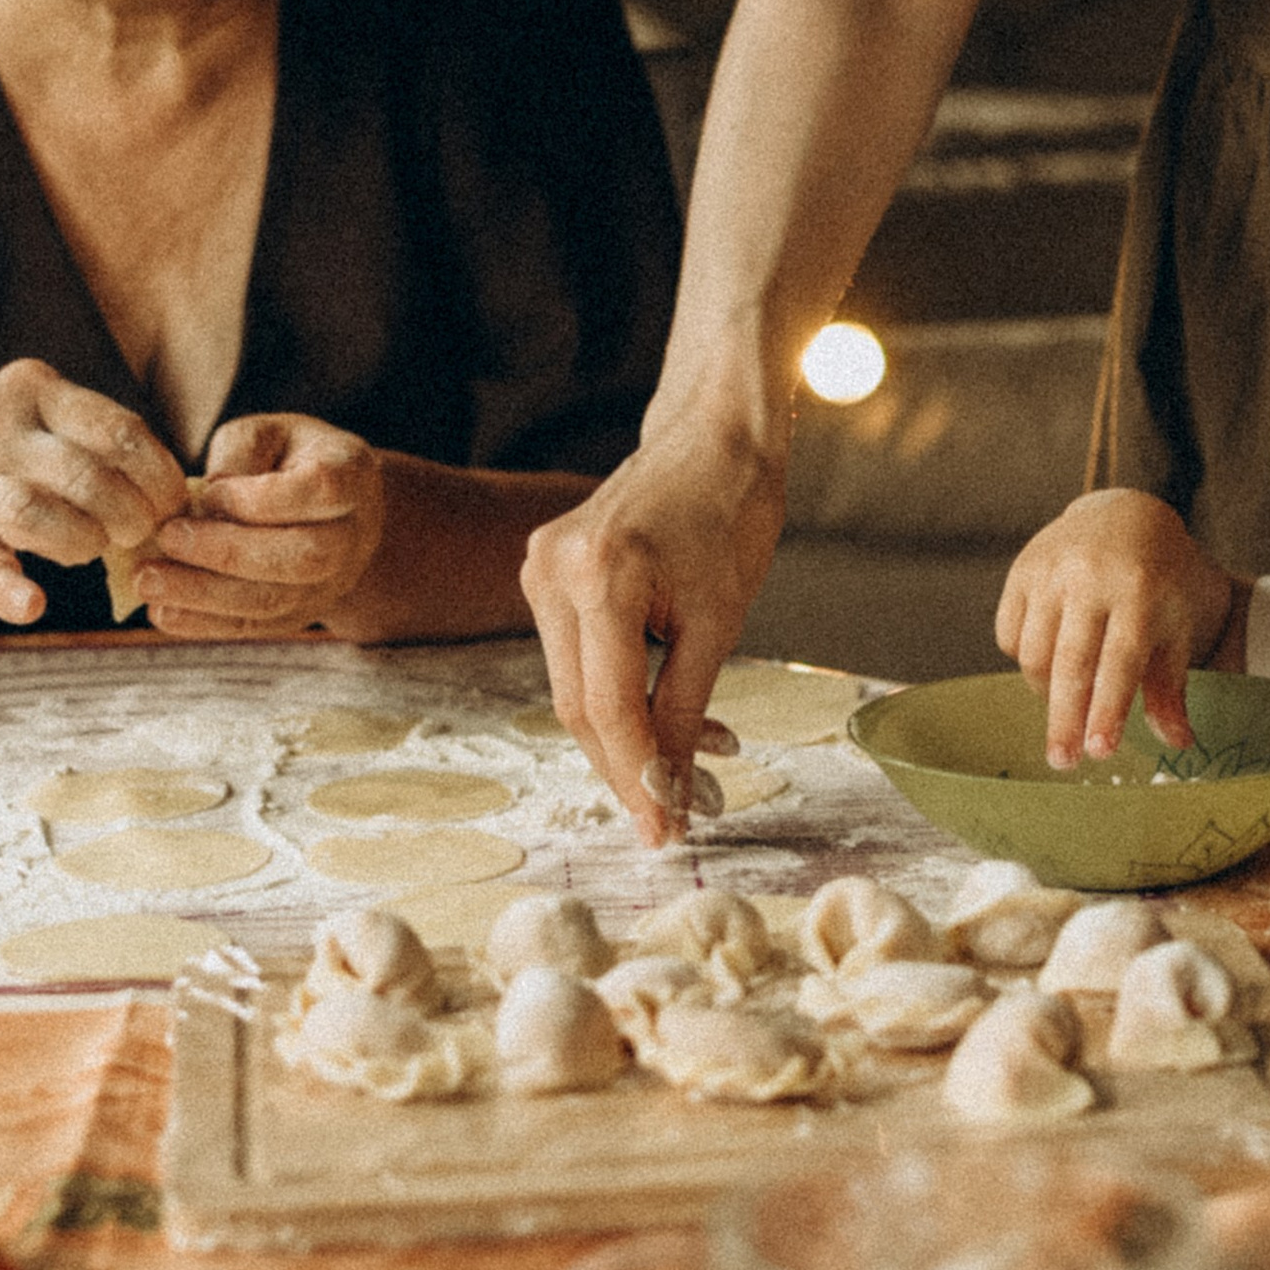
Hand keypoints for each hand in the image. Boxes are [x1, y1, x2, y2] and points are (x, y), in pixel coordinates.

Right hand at [0, 360, 186, 626]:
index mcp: (38, 390)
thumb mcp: (42, 424)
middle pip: (91, 476)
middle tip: (133, 536)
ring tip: (85, 551)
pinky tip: (31, 604)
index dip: (160, 478)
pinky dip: (8, 588)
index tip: (171, 508)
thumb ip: (100, 448)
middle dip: (130, 517)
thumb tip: (178, 501)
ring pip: (42, 512)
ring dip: (82, 543)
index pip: (122, 432)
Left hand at [137, 414, 387, 638]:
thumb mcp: (269, 434)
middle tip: (166, 537)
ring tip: (149, 580)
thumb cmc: (291, 460)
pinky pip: (256, 626)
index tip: (208, 489)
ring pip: (274, 600)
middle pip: (301, 557)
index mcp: (351, 477)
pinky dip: (206, 624)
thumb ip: (238, 452)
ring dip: (206, 595)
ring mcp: (331, 583)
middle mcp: (352, 536)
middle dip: (227, 551)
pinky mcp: (301, 614)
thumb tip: (205, 499)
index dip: (259, 496)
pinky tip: (162, 612)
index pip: (319, 490)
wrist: (331, 511)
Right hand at [522, 410, 787, 843]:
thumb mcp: (719, 623)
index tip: (665, 831)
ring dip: (622, 735)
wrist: (713, 438)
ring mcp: (539, 567)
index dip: (637, 778)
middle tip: (673, 814)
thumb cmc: (731, 515)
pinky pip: (573, 655)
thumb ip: (686, 709)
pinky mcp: (543, 569)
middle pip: (578, 707)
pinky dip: (612, 693)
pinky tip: (659, 716)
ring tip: (684, 766)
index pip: (608, 708)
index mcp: (600, 577)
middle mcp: (553, 571)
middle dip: (626, 767)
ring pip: (571, 688)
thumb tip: (671, 788)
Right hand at [996, 489, 1241, 768]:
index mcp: (1140, 590)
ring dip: (1047, 691)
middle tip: (1062, 763)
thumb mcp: (1176, 627)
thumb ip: (1171, 688)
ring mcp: (1050, 570)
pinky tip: (1050, 659)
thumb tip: (1178, 744)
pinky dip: (1026, 658)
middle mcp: (1091, 576)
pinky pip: (1010, 634)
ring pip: (1034, 654)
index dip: (1107, 710)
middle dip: (1064, 720)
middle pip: (1070, 663)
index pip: (1119, 662)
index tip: (1098, 753)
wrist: (1125, 514)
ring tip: (1068, 701)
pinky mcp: (1021, 569)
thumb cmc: (1160, 582)